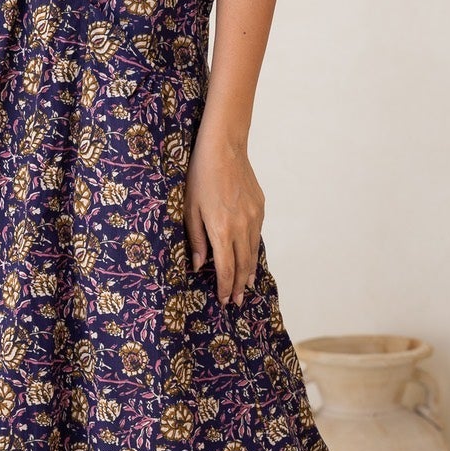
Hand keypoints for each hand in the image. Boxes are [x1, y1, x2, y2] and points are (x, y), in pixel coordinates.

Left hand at [184, 126, 262, 306]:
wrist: (224, 149)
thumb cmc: (200, 176)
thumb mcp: (189, 209)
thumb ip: (196, 239)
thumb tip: (200, 265)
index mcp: (221, 230)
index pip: (225, 268)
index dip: (224, 287)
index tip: (224, 300)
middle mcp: (241, 227)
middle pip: (242, 265)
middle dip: (239, 286)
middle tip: (237, 301)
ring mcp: (253, 217)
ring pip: (253, 252)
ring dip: (249, 272)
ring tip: (246, 286)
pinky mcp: (259, 208)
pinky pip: (257, 236)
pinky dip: (253, 251)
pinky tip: (250, 258)